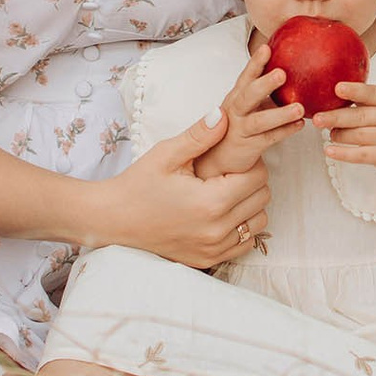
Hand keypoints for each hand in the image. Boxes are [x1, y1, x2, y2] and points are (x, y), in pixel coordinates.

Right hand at [96, 114, 274, 267]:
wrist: (113, 220)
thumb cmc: (138, 184)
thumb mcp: (166, 154)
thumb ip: (200, 135)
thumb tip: (224, 115)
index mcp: (210, 202)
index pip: (258, 178)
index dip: (250, 163)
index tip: (230, 159)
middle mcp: (216, 230)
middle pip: (262, 199)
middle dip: (251, 182)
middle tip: (227, 174)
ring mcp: (213, 249)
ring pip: (258, 222)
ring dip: (249, 205)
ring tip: (224, 193)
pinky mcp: (208, 260)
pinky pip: (245, 244)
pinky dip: (240, 227)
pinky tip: (220, 214)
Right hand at [198, 39, 308, 179]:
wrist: (219, 156)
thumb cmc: (239, 123)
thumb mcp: (247, 103)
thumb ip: (264, 89)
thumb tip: (293, 67)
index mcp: (237, 95)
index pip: (246, 76)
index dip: (255, 62)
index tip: (266, 47)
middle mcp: (236, 110)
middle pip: (248, 95)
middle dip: (264, 84)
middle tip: (282, 73)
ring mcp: (241, 129)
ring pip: (259, 121)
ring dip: (280, 114)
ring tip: (300, 108)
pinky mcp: (248, 146)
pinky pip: (268, 138)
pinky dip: (285, 131)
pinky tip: (300, 125)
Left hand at [314, 82, 375, 178]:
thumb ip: (368, 104)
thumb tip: (332, 97)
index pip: (373, 93)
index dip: (354, 90)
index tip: (337, 88)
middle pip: (360, 116)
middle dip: (335, 117)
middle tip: (317, 118)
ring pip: (358, 135)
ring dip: (339, 135)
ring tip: (330, 134)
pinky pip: (360, 154)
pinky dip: (342, 153)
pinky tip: (329, 150)